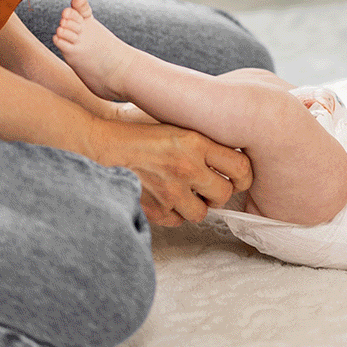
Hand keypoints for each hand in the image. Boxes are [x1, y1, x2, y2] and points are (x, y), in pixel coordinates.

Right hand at [94, 121, 251, 226]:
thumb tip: (235, 162)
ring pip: (201, 213)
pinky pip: (176, 221)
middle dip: (216, 194)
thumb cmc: (141, 134)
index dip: (243, 176)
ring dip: (193, 205)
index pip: (241, 166)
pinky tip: (161, 196)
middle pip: (224, 194)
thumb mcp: (177, 125)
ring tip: (179, 190)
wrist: (102, 145)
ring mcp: (170, 190)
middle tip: (205, 186)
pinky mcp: (154, 209)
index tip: (238, 178)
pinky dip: (171, 213)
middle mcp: (186, 166)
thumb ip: (205, 142)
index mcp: (196, 140)